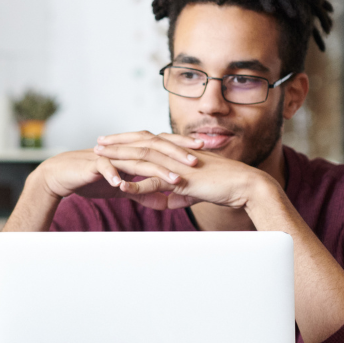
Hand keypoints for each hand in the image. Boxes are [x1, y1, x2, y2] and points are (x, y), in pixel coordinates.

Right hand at [31, 136, 199, 203]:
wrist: (63, 175)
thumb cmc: (93, 179)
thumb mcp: (123, 188)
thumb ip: (143, 191)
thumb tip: (164, 201)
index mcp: (133, 151)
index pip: (163, 145)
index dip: (182, 146)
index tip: (204, 149)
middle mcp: (125, 150)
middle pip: (155, 148)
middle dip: (177, 153)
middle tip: (198, 159)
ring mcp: (110, 156)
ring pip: (136, 159)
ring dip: (156, 169)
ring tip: (174, 178)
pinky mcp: (94, 165)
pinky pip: (107, 169)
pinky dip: (116, 176)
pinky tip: (125, 185)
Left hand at [94, 132, 267, 210]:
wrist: (244, 186)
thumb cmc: (223, 186)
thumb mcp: (194, 191)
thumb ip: (178, 194)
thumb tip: (166, 202)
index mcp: (178, 153)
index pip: (149, 141)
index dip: (129, 140)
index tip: (112, 141)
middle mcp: (176, 154)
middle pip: (141, 143)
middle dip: (118, 143)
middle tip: (98, 143)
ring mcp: (178, 165)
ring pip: (144, 158)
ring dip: (120, 157)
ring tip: (100, 157)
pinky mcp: (183, 180)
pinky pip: (156, 183)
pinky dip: (138, 186)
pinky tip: (121, 187)